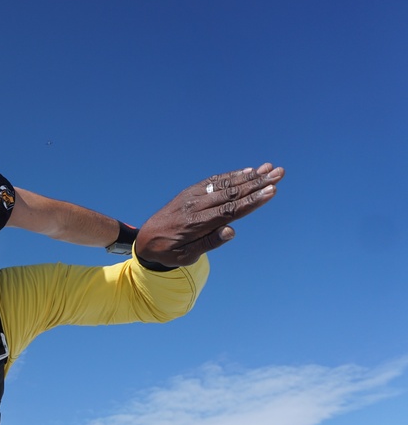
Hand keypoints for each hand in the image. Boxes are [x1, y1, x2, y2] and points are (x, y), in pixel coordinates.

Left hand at [135, 163, 284, 267]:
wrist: (144, 240)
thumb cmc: (168, 252)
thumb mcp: (186, 256)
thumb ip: (208, 243)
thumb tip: (231, 231)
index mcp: (196, 223)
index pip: (229, 210)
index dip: (252, 201)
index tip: (272, 191)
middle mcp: (195, 206)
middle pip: (231, 193)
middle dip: (257, 183)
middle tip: (280, 173)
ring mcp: (192, 196)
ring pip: (224, 184)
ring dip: (249, 176)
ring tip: (270, 168)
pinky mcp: (190, 192)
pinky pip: (213, 182)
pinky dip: (231, 176)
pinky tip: (247, 171)